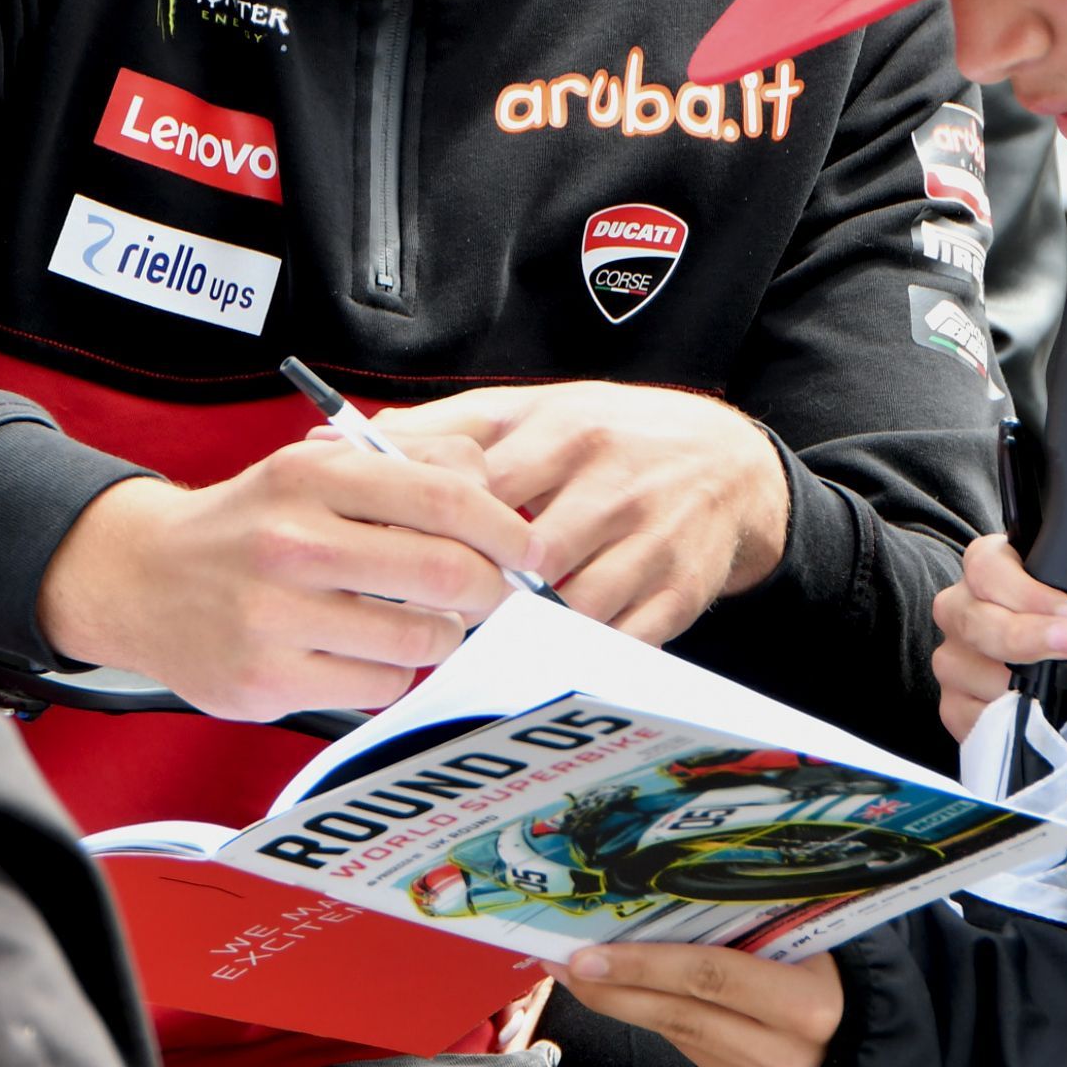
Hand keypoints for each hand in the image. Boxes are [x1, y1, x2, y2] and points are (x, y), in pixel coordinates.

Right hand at [35, 435, 541, 720]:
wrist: (142, 576)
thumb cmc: (251, 522)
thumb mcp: (315, 466)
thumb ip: (407, 463)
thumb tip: (496, 496)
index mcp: (310, 475)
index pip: (442, 494)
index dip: (503, 525)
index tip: (528, 547)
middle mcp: (290, 542)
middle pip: (442, 571)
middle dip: (488, 587)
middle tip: (492, 592)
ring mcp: (274, 617)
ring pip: (418, 638)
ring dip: (440, 633)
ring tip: (417, 619)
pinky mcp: (265, 680)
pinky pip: (378, 686)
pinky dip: (390, 671)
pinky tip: (360, 650)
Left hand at [373, 383, 790, 645]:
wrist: (729, 462)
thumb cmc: (609, 437)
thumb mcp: (531, 411)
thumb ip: (439, 428)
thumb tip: (336, 441)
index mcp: (563, 430)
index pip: (478, 486)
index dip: (429, 528)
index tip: (393, 554)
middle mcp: (611, 481)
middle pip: (525, 551)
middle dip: (478, 587)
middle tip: (438, 609)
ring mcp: (651, 539)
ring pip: (569, 604)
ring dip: (525, 627)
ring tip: (490, 633)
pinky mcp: (680, 593)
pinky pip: (616, 642)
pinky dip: (575, 654)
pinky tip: (546, 651)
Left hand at [558, 940, 843, 1066]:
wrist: (871, 1050)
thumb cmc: (836, 972)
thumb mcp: (815, 941)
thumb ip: (759, 923)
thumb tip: (669, 882)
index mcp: (807, 1002)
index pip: (712, 977)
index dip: (645, 965)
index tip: (589, 950)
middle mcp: (783, 1050)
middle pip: (680, 1013)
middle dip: (611, 986)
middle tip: (560, 956)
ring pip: (674, 1033)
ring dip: (616, 1001)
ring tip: (571, 968)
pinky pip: (686, 1046)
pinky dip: (646, 1015)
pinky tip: (614, 991)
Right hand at [931, 533, 1066, 746]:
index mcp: (1001, 572)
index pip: (987, 567)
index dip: (1025, 592)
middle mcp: (968, 610)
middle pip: (966, 614)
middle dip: (1019, 635)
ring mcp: (957, 659)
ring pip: (960, 665)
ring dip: (1016, 683)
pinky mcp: (957, 706)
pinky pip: (965, 712)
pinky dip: (1006, 719)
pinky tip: (1043, 717)